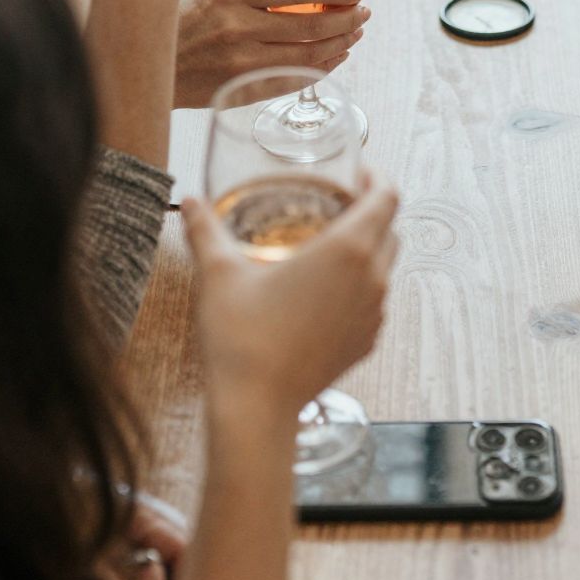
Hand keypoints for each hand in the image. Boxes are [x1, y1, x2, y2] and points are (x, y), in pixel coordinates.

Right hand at [174, 0, 369, 108]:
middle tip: (365, 13)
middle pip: (310, 26)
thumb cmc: (177, 9)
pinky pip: (292, 81)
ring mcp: (240, 62)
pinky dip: (320, 70)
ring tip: (356, 34)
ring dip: (340, 45)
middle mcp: (238, 27)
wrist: (146, 59)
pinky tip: (333, 58)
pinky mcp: (240, 88)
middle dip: (348, 20)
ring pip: (307, 56)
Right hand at [182, 171, 398, 421]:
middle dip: (371, 209)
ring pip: (385, 265)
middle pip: (391, 228)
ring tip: (327, 244)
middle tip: (336, 202)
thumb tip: (188, 201)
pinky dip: (359, 286)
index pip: (388, 196)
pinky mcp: (366, 342)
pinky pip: (374, 301)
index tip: (356, 172)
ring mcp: (374, 314)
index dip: (377, 177)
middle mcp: (372, 278)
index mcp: (348, 249)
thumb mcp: (218, 274)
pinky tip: (322, 291)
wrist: (256, 408)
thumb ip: (205, 229)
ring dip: (368, 248)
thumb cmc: (241, 338)